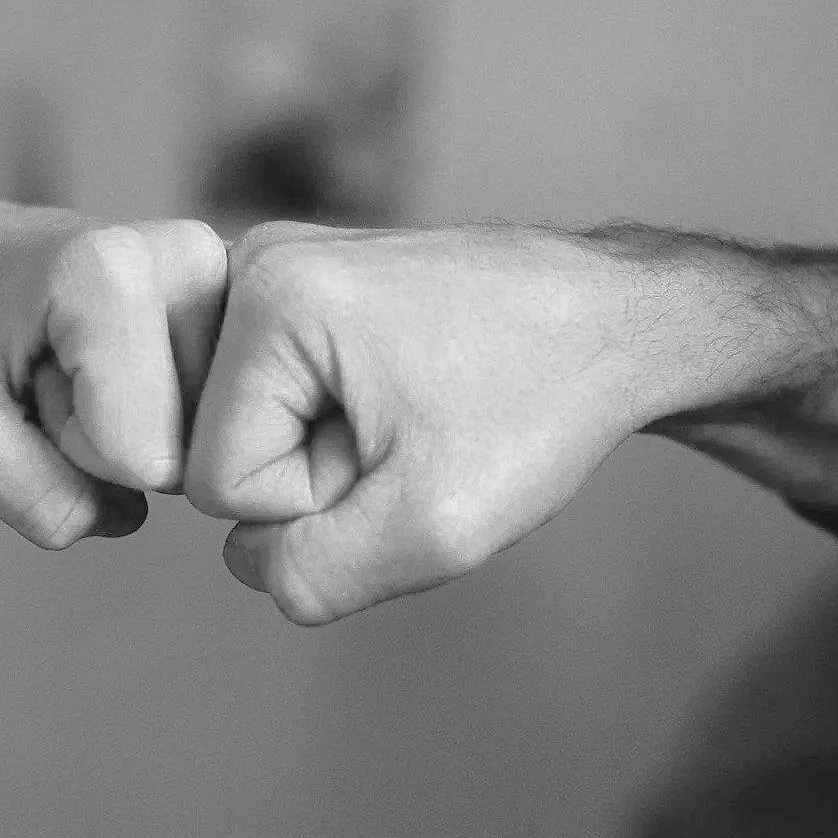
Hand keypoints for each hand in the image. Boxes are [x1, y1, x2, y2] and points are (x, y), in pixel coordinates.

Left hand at [0, 183, 227, 547]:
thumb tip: (129, 514)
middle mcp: (192, 257)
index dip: (71, 449)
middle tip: (53, 376)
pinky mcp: (242, 300)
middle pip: (186, 448)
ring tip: (78, 367)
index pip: (139, 455)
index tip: (32, 385)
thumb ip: (36, 497)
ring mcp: (228, 276)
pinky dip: (164, 413)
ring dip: (135, 428)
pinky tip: (120, 365)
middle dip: (109, 440)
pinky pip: (221, 417)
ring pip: (210, 438)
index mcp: (113, 270)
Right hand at [184, 222, 664, 623]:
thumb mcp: (433, 528)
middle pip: (226, 450)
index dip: (316, 503)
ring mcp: (280, 267)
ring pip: (254, 431)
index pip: (218, 482)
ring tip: (416, 416)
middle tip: (417, 435)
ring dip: (334, 453)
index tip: (405, 453)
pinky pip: (282, 401)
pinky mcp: (306, 287)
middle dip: (320, 476)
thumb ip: (312, 575)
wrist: (619, 321)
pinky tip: (407, 400)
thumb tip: (252, 562)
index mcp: (269, 297)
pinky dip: (342, 423)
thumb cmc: (543, 402)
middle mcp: (256, 262)